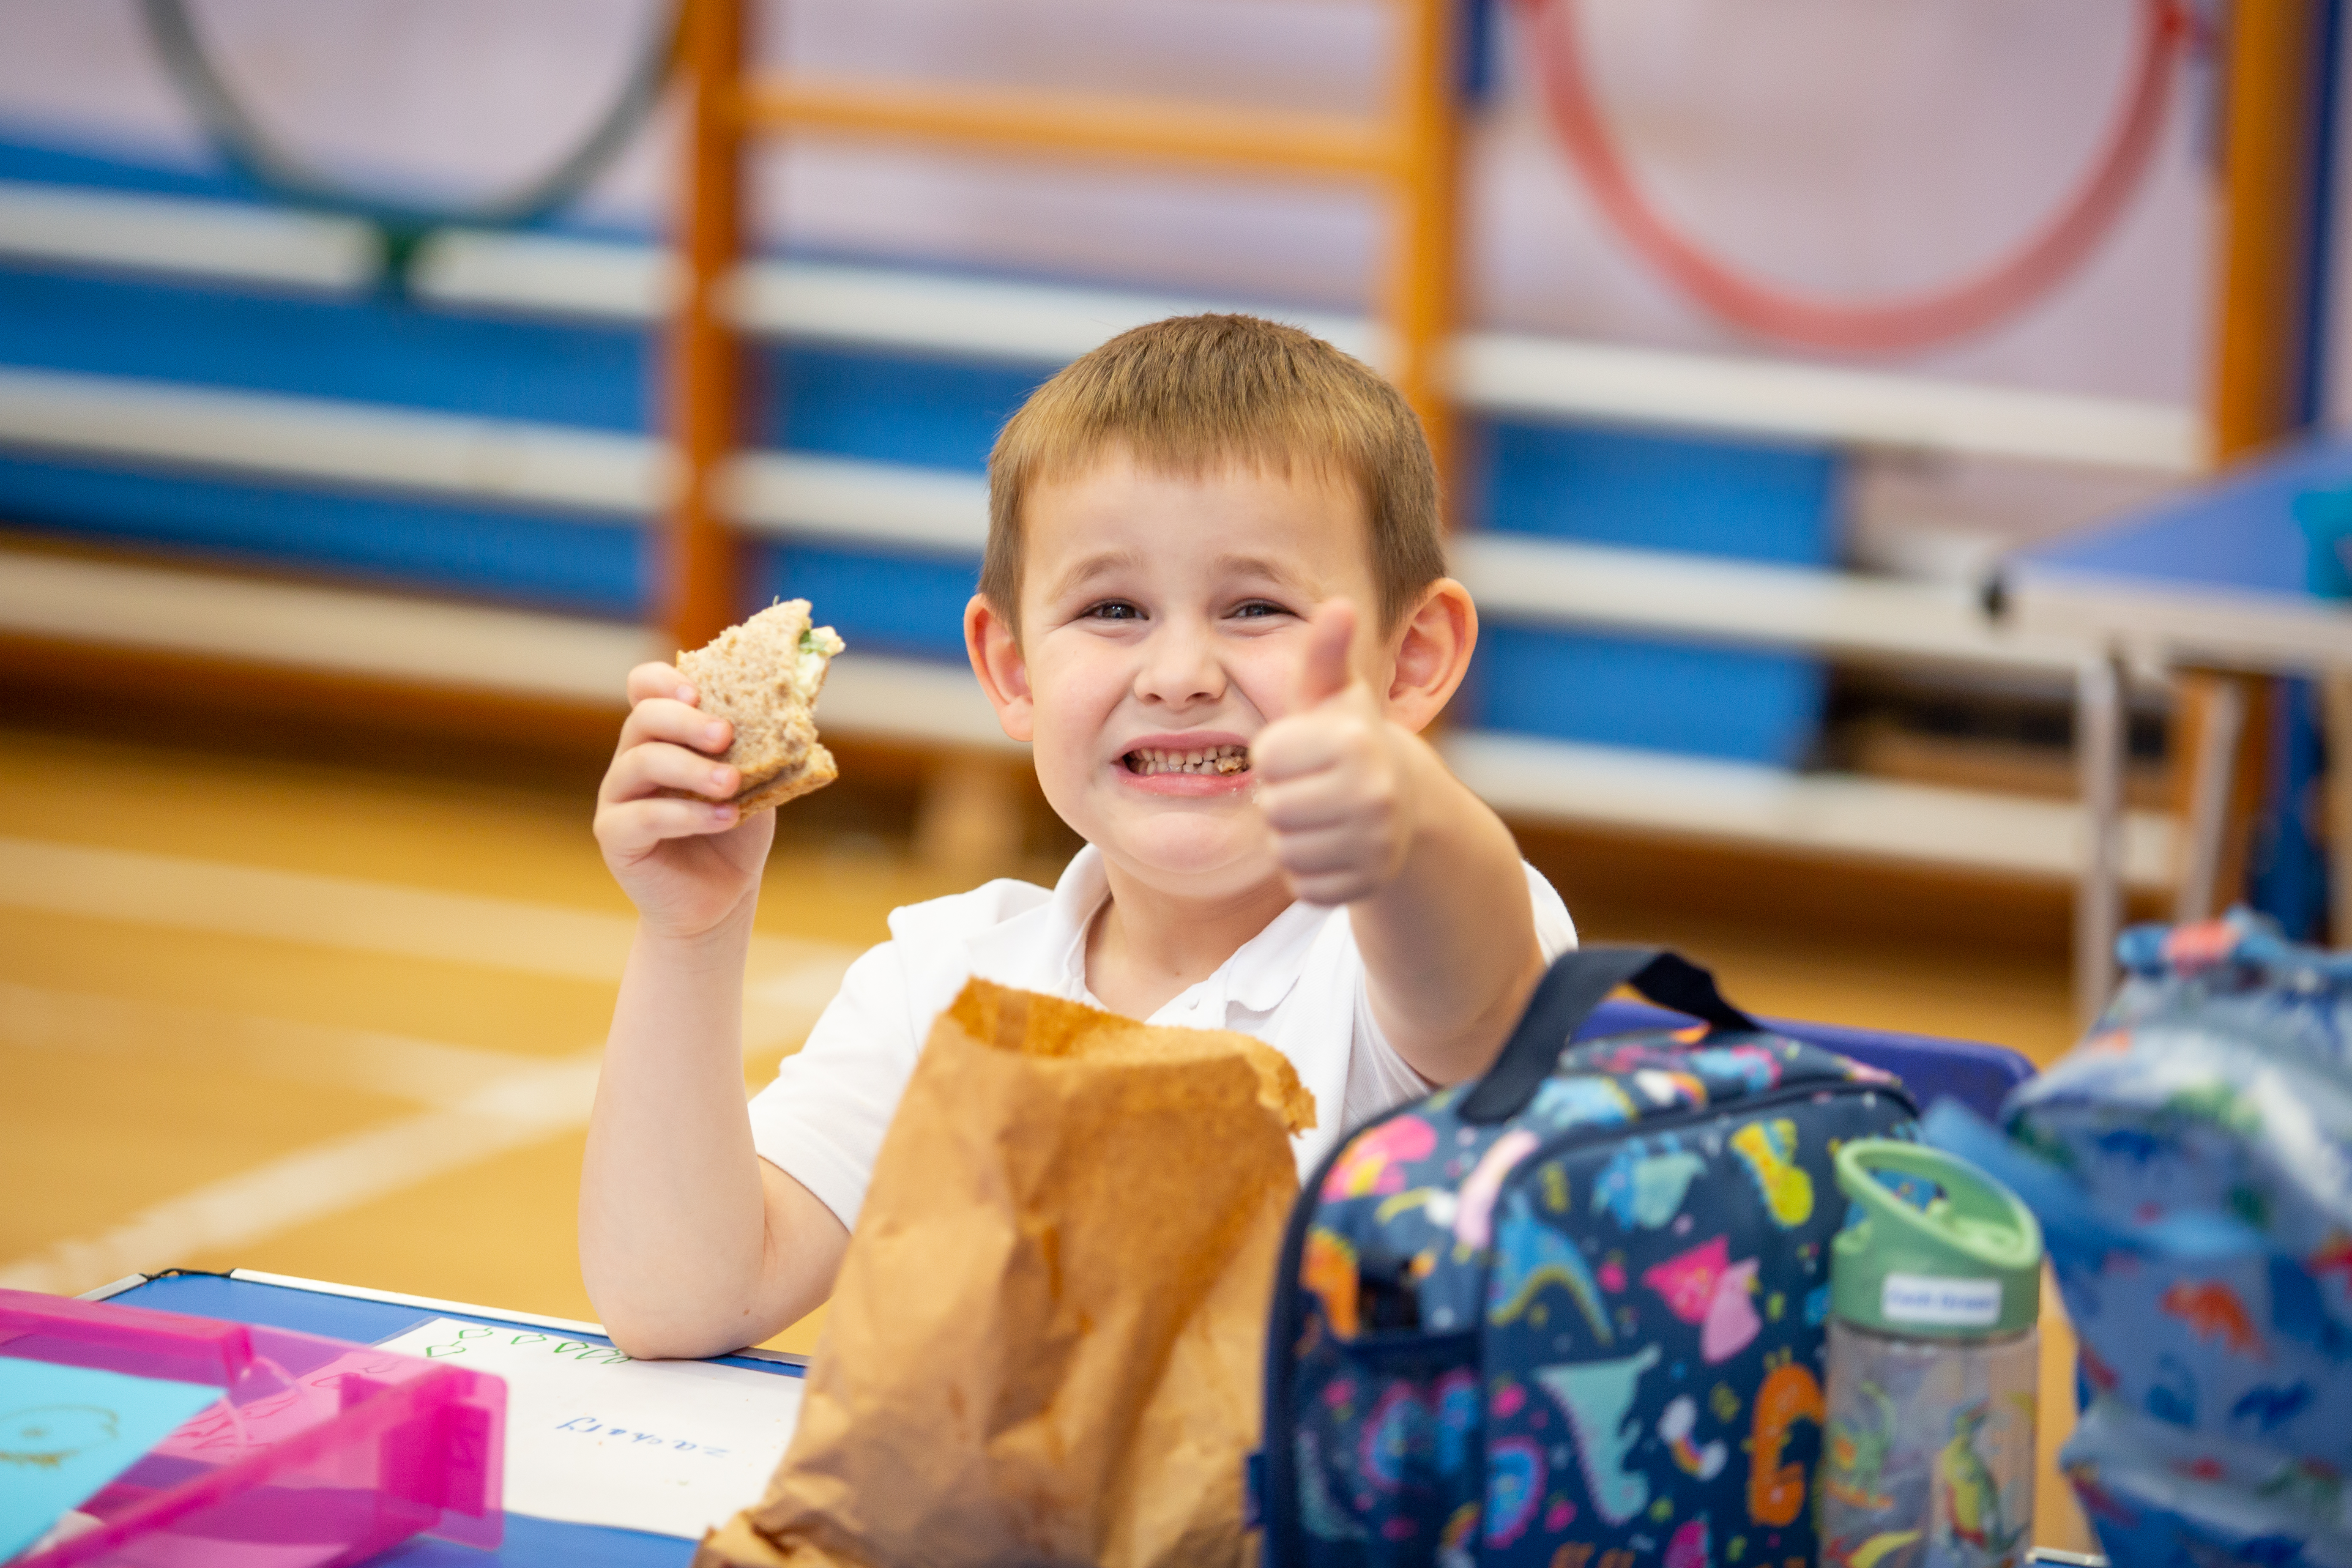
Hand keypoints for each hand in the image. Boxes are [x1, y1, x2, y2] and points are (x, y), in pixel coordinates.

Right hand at [593, 661, 775, 940]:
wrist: (725, 893)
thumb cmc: (737, 830)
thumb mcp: (755, 780)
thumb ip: (759, 746)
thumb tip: (795, 709)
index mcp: (664, 734)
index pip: (645, 688)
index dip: (664, 680)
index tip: (698, 691)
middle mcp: (634, 757)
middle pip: (644, 718)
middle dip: (686, 721)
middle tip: (726, 735)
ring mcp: (618, 795)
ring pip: (641, 762)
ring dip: (692, 768)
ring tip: (732, 784)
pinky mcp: (614, 834)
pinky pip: (642, 816)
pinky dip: (687, 815)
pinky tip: (725, 819)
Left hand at [1250, 600, 1416, 906]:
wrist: (1404, 803)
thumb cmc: (1348, 740)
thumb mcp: (1334, 695)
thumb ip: (1326, 653)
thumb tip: (1338, 604)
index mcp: (1355, 742)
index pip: (1266, 757)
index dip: (1277, 753)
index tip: (1304, 750)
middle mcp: (1373, 795)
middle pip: (1273, 808)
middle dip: (1282, 796)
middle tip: (1311, 785)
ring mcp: (1374, 845)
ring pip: (1285, 851)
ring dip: (1293, 835)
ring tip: (1321, 813)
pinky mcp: (1367, 885)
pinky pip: (1304, 885)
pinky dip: (1310, 870)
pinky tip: (1332, 845)